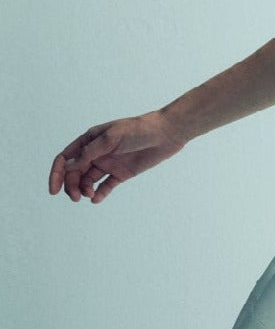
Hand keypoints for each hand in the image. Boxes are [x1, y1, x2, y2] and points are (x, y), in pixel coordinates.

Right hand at [49, 111, 188, 203]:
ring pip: (88, 181)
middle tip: (77, 197)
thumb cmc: (139, 129)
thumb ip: (90, 152)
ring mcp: (109, 163)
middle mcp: (97, 153)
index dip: (57, 174)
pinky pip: (106, 186)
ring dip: (84, 190)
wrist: (166, 133)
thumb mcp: (112, 138)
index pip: (66, 158)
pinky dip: (100, 194)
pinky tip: (97, 199)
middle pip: (74, 173)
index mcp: (90, 140)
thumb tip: (69, 166)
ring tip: (89, 196)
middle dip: (71, 186)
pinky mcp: (122, 173)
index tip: (54, 190)